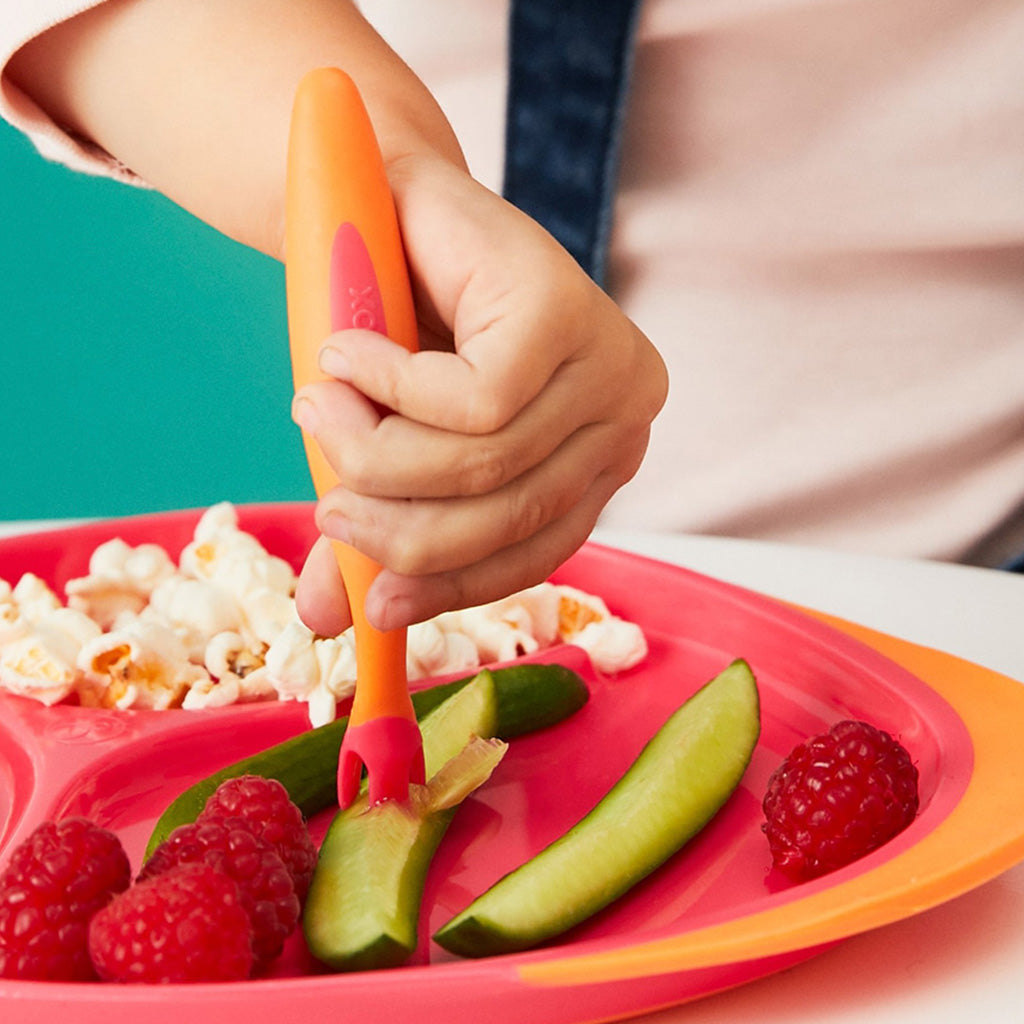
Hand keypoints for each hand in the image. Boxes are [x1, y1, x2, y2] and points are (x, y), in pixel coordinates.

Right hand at [293, 157, 666, 634]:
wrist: (387, 202)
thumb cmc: (398, 333)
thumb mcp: (393, 445)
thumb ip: (377, 523)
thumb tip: (325, 622)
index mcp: (597, 459)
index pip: (539, 552)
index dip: (455, 589)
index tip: (378, 605)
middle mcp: (621, 416)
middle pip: (510, 515)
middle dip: (400, 529)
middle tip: (327, 511)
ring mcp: (603, 362)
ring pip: (483, 462)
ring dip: (375, 455)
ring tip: (316, 413)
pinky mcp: (563, 310)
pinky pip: (470, 399)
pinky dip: (386, 388)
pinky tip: (344, 354)